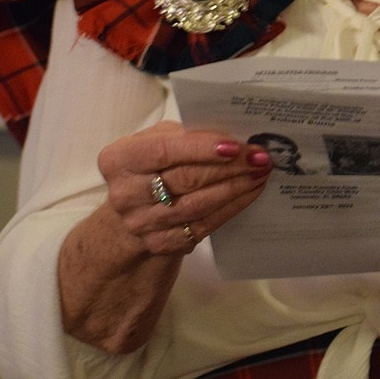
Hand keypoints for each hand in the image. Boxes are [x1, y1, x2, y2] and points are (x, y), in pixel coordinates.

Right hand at [98, 120, 272, 256]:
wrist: (135, 210)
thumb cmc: (152, 164)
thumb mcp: (157, 140)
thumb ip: (185, 135)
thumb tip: (232, 137)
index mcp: (118, 160)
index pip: (163, 151)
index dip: (201, 149)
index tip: (235, 146)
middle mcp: (125, 194)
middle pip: (185, 179)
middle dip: (229, 167)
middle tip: (260, 158)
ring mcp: (142, 224)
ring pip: (198, 205)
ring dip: (235, 188)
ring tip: (261, 173)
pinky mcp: (161, 243)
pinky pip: (204, 225)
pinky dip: (231, 207)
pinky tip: (250, 193)